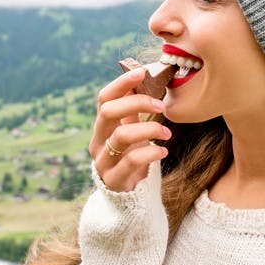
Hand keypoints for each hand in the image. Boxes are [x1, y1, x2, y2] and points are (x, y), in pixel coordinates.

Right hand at [89, 66, 170, 191]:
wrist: (128, 191)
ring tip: (167, 133)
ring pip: (121, 136)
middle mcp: (97, 141)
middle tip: (161, 106)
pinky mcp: (114, 179)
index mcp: (102, 125)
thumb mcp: (131, 129)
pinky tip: (163, 151)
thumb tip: (143, 76)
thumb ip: (133, 109)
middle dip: (137, 103)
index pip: (104, 98)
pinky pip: (131, 161)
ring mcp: (103, 161)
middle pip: (108, 112)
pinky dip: (151, 153)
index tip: (142, 72)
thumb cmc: (132, 154)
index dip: (121, 83)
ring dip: (149, 129)